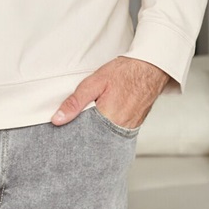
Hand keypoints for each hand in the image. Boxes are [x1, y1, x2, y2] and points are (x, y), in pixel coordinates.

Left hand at [51, 56, 169, 127]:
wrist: (150, 68)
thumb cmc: (125, 73)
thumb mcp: (94, 82)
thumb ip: (75, 102)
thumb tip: (58, 119)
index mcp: (108, 119)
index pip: (83, 137)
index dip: (72, 134)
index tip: (62, 132)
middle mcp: (120, 129)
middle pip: (94, 139)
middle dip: (83, 134)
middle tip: (75, 126)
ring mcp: (128, 130)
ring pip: (104, 137)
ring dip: (95, 130)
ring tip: (89, 120)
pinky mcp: (133, 126)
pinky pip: (115, 132)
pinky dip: (106, 128)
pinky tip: (102, 119)